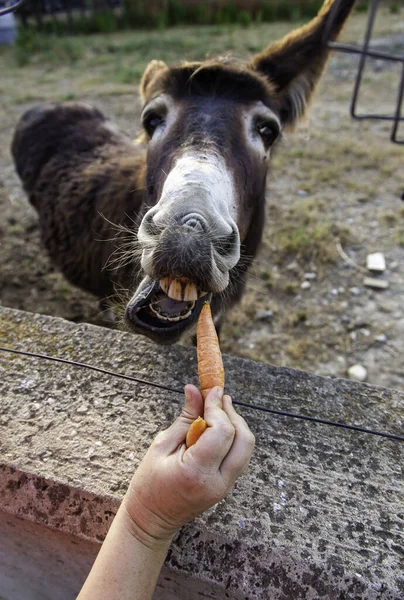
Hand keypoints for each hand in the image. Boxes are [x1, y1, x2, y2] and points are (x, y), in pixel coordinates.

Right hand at [122, 385, 254, 546]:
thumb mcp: (161, 446)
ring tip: (217, 410)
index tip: (211, 390)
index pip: (222, 433)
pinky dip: (233, 437)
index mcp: (197, 472)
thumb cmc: (149, 484)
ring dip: (236, 425)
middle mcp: (218, 482)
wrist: (151, 520)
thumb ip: (184, 418)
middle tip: (218, 398)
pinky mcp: (227, 487)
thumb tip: (195, 390)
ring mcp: (225, 487)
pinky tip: (216, 428)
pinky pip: (239, 456)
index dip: (218, 408)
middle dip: (233, 414)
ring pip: (246, 448)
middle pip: (243, 440)